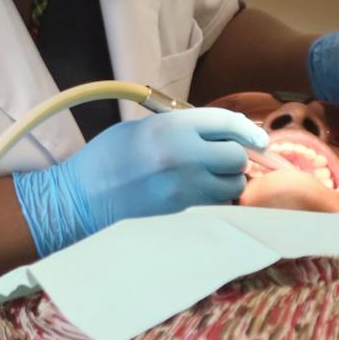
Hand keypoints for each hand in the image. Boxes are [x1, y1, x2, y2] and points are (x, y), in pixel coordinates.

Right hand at [13, 107, 269, 254]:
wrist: (78, 201)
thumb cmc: (106, 160)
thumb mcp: (140, 128)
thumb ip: (180, 126)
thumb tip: (219, 130)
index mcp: (171, 128)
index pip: (226, 123)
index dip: (248, 129)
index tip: (259, 137)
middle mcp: (183, 157)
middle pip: (236, 157)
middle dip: (234, 158)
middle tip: (219, 161)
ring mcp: (184, 190)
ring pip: (231, 186)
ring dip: (226, 183)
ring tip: (205, 181)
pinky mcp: (182, 216)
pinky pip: (215, 207)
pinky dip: (214, 202)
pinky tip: (196, 198)